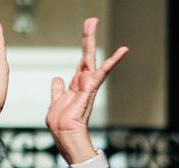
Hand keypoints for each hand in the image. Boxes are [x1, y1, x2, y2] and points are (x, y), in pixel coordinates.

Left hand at [46, 17, 128, 160]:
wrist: (65, 136)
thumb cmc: (61, 124)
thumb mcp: (56, 102)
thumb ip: (58, 90)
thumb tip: (58, 79)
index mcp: (76, 85)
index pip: (80, 62)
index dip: (83, 47)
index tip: (87, 31)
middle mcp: (84, 82)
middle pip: (86, 55)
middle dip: (88, 37)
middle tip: (91, 20)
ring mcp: (89, 85)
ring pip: (91, 57)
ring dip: (91, 40)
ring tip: (93, 22)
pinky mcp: (91, 89)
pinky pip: (102, 71)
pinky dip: (112, 60)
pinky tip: (123, 50)